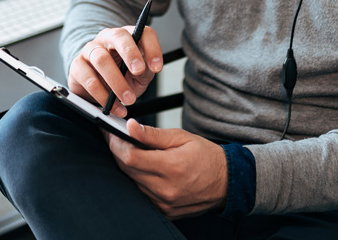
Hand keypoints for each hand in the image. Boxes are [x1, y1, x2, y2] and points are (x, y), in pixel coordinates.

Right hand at [68, 25, 162, 117]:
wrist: (96, 87)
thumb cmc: (121, 77)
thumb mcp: (139, 75)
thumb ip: (146, 70)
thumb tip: (150, 67)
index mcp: (127, 36)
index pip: (142, 32)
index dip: (152, 48)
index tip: (157, 67)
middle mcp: (108, 38)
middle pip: (118, 36)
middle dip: (130, 54)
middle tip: (139, 72)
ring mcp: (90, 50)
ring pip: (101, 59)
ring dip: (117, 81)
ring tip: (129, 98)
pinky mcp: (77, 66)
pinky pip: (89, 80)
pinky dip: (103, 96)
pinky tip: (114, 107)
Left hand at [107, 120, 227, 218]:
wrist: (226, 181)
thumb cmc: (206, 156)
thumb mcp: (181, 137)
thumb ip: (153, 134)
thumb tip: (130, 126)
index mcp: (171, 167)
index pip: (131, 157)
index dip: (116, 143)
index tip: (110, 132)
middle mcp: (166, 189)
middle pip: (127, 170)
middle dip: (118, 152)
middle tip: (115, 138)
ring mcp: (164, 203)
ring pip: (132, 183)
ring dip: (127, 167)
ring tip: (131, 151)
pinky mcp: (164, 211)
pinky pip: (141, 194)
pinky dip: (137, 180)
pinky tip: (142, 169)